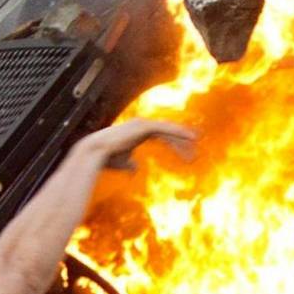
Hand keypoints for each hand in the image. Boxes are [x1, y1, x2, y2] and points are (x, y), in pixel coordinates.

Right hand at [80, 118, 196, 171]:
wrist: (95, 153)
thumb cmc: (107, 159)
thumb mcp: (123, 163)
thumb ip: (131, 165)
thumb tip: (136, 169)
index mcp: (139, 132)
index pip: (162, 137)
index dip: (176, 145)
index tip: (188, 155)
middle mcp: (142, 125)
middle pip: (168, 133)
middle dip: (183, 143)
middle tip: (196, 153)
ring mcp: (143, 124)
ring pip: (169, 130)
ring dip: (183, 138)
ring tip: (198, 144)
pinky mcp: (143, 126)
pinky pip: (165, 128)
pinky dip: (178, 132)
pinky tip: (190, 137)